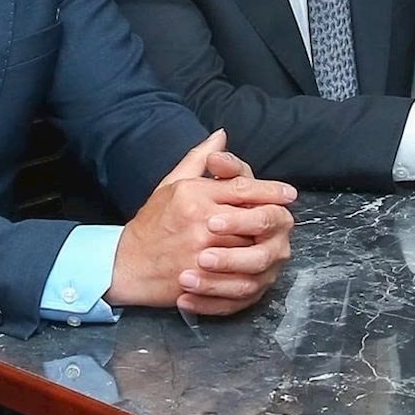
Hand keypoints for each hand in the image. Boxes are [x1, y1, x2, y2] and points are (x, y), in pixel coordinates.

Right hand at [109, 130, 297, 315]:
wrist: (125, 264)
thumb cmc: (151, 224)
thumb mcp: (171, 184)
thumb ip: (199, 159)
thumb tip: (221, 136)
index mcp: (194, 195)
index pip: (243, 188)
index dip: (271, 190)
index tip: (289, 194)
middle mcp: (201, 222)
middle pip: (254, 218)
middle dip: (272, 219)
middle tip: (286, 221)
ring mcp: (202, 252)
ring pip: (251, 247)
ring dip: (264, 245)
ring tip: (272, 243)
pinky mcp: (202, 278)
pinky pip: (239, 276)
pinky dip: (251, 271)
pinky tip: (257, 268)